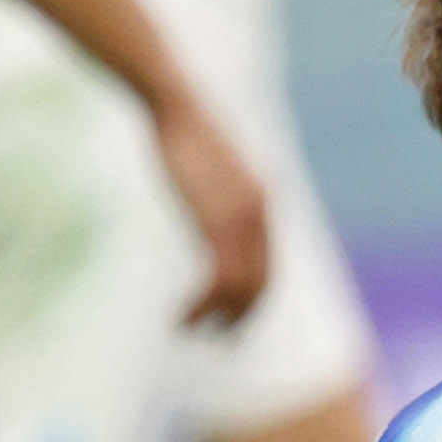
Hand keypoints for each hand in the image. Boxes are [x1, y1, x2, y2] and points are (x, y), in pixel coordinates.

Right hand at [152, 94, 270, 324]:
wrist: (174, 102)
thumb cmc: (181, 129)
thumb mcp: (208, 166)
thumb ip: (218, 192)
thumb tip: (210, 203)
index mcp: (260, 201)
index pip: (267, 265)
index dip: (253, 298)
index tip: (232, 319)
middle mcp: (260, 213)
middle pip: (262, 283)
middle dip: (242, 316)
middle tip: (219, 339)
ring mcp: (242, 219)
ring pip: (242, 288)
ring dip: (219, 317)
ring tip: (191, 332)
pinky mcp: (218, 222)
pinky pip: (220, 280)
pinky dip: (204, 306)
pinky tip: (182, 317)